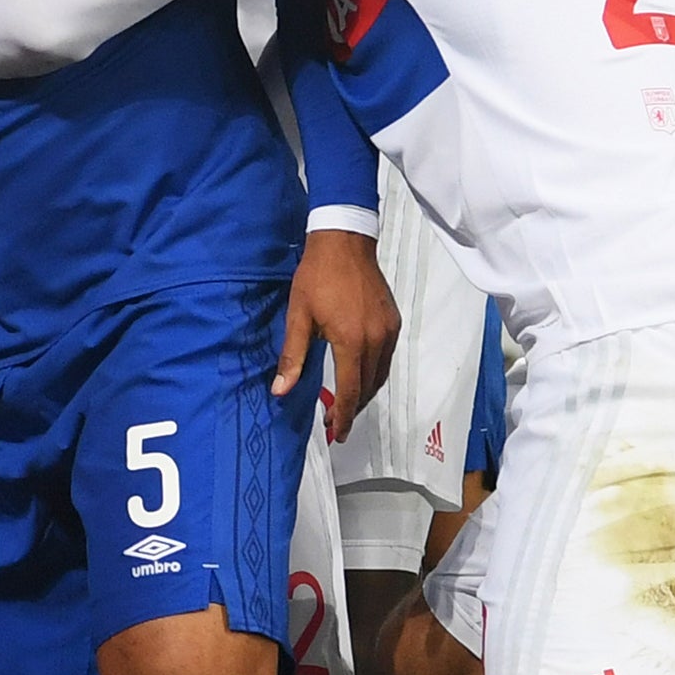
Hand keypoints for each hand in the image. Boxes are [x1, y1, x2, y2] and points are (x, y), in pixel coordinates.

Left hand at [273, 228, 399, 442]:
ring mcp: (389, 331)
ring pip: (380, 375)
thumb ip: (292, 356)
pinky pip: (386, 358)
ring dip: (363, 392)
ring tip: (345, 404)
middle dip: (352, 408)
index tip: (335, 432)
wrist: (344, 242)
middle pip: (367, 387)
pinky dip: (373, 373)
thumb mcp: (298, 316)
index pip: (349, 391)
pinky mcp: (394, 323)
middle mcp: (376, 341)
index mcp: (352, 342)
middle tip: (335, 422)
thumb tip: (280, 390)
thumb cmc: (316, 277)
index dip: (342, 416)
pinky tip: (358, 374)